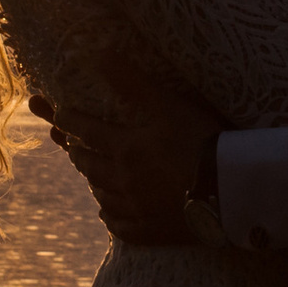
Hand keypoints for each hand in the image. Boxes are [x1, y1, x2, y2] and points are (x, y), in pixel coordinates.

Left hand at [25, 57, 224, 246]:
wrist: (229, 190)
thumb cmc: (198, 141)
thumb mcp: (166, 105)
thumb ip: (132, 81)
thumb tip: (97, 54)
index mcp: (125, 148)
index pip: (86, 131)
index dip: (69, 120)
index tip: (58, 114)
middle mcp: (124, 180)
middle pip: (90, 166)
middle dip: (78, 153)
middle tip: (72, 147)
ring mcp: (138, 209)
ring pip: (103, 196)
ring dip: (94, 183)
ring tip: (90, 177)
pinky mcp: (153, 232)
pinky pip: (122, 227)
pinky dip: (111, 218)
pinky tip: (107, 213)